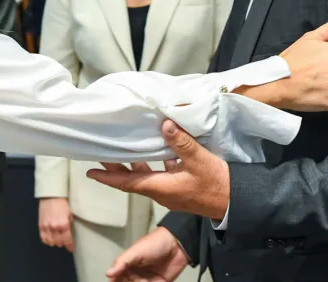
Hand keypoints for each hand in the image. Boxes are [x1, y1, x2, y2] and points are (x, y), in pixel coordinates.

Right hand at [38, 198, 73, 251]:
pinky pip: (43, 238)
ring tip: (57, 241)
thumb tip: (68, 233)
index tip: (71, 249)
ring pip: (50, 242)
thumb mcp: (69, 214)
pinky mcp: (40, 225)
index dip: (70, 246)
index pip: (67, 240)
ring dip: (54, 243)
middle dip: (62, 244)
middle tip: (64, 243)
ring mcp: (47, 227)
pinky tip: (49, 240)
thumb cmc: (61, 204)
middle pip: (59, 242)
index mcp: (64, 224)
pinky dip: (46, 241)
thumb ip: (68, 224)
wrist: (51, 196)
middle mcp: (55, 227)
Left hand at [88, 120, 228, 219]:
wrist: (237, 202)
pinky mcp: (181, 188)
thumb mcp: (200, 161)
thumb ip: (182, 143)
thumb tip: (165, 125)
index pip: (127, 183)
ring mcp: (171, 191)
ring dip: (134, 164)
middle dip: (116, 168)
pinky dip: (154, 162)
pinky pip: (161, 174)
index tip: (90, 172)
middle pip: (133, 179)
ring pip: (146, 176)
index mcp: (161, 188)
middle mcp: (162, 191)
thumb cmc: (217, 184)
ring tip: (124, 148)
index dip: (108, 177)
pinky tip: (157, 148)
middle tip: (101, 154)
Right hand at [106, 227, 188, 281]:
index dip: (115, 281)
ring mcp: (147, 280)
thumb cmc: (155, 243)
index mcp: (128, 266)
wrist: (178, 245)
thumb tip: (108, 273)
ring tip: (146, 281)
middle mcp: (136, 275)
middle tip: (138, 280)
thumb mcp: (136, 251)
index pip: (117, 278)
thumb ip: (122, 262)